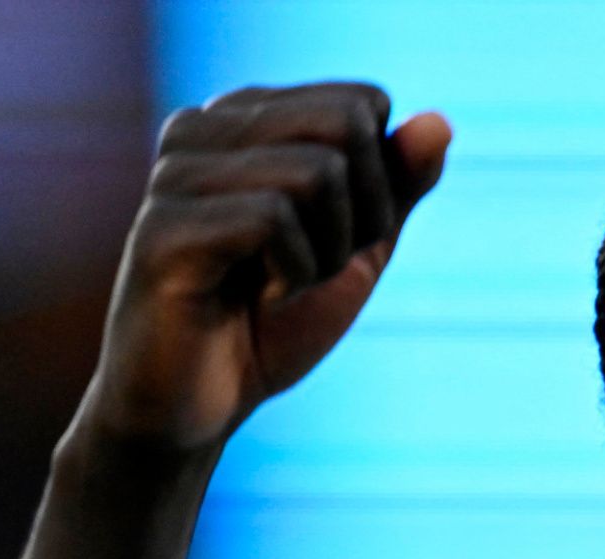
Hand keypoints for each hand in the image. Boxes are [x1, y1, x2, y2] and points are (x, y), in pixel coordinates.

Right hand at [74, 82, 450, 453]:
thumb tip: (442, 124)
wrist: (198, 407)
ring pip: (316, 172)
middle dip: (363, 212)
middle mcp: (199, 127)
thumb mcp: (358, 248)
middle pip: (342, 124)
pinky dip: (296, 275)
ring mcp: (173, 173)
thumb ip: (398, 185)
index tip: (337, 238)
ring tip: (278, 286)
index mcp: (243, 116)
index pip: (361, 103)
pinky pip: (275, 218)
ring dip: (328, 253)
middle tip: (317, 266)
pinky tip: (258, 299)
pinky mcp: (162, 227)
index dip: (381, 184)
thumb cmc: (271, 323)